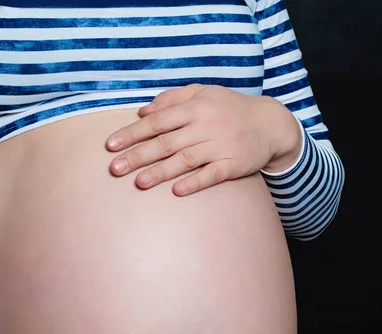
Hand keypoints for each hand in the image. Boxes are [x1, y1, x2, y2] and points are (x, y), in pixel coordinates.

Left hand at [106, 84, 301, 194]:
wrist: (270, 124)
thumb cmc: (231, 108)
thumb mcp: (204, 93)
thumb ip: (173, 99)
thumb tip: (143, 111)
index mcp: (195, 107)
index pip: (157, 121)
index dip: (132, 133)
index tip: (111, 146)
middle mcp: (205, 125)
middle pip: (166, 142)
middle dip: (138, 155)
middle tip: (115, 169)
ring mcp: (220, 145)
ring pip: (185, 159)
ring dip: (161, 172)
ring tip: (139, 183)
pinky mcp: (234, 164)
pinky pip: (212, 175)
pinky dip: (195, 182)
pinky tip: (177, 191)